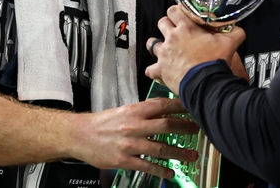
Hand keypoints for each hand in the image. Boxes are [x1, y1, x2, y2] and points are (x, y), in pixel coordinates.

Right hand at [73, 98, 199, 178]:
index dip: (180, 106)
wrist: (80, 136)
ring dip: (179, 152)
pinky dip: (161, 170)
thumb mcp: (124, 111)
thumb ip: (144, 111)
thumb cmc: (103, 123)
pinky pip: (147, 166)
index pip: (162, 105)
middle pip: (166, 125)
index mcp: (134, 111)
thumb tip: (165, 110)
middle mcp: (134, 126)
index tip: (194, 106)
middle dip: (185, 128)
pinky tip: (170, 173)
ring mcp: (130, 144)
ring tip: (192, 156)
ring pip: (160, 148)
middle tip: (198, 131)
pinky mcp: (124, 160)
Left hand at [145, 5, 246, 92]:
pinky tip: (159, 70)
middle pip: (162, 23)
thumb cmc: (215, 62)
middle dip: (167, 25)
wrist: (206, 83)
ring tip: (164, 48)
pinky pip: (150, 68)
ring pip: (152, 43)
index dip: (177, 12)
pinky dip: (154, 70)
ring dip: (157, 45)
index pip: (174, 10)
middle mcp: (172, 38)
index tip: (181, 16)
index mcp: (186, 28)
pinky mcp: (161, 69)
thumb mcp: (230, 43)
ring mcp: (164, 53)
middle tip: (174, 31)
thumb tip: (237, 28)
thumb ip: (234, 32)